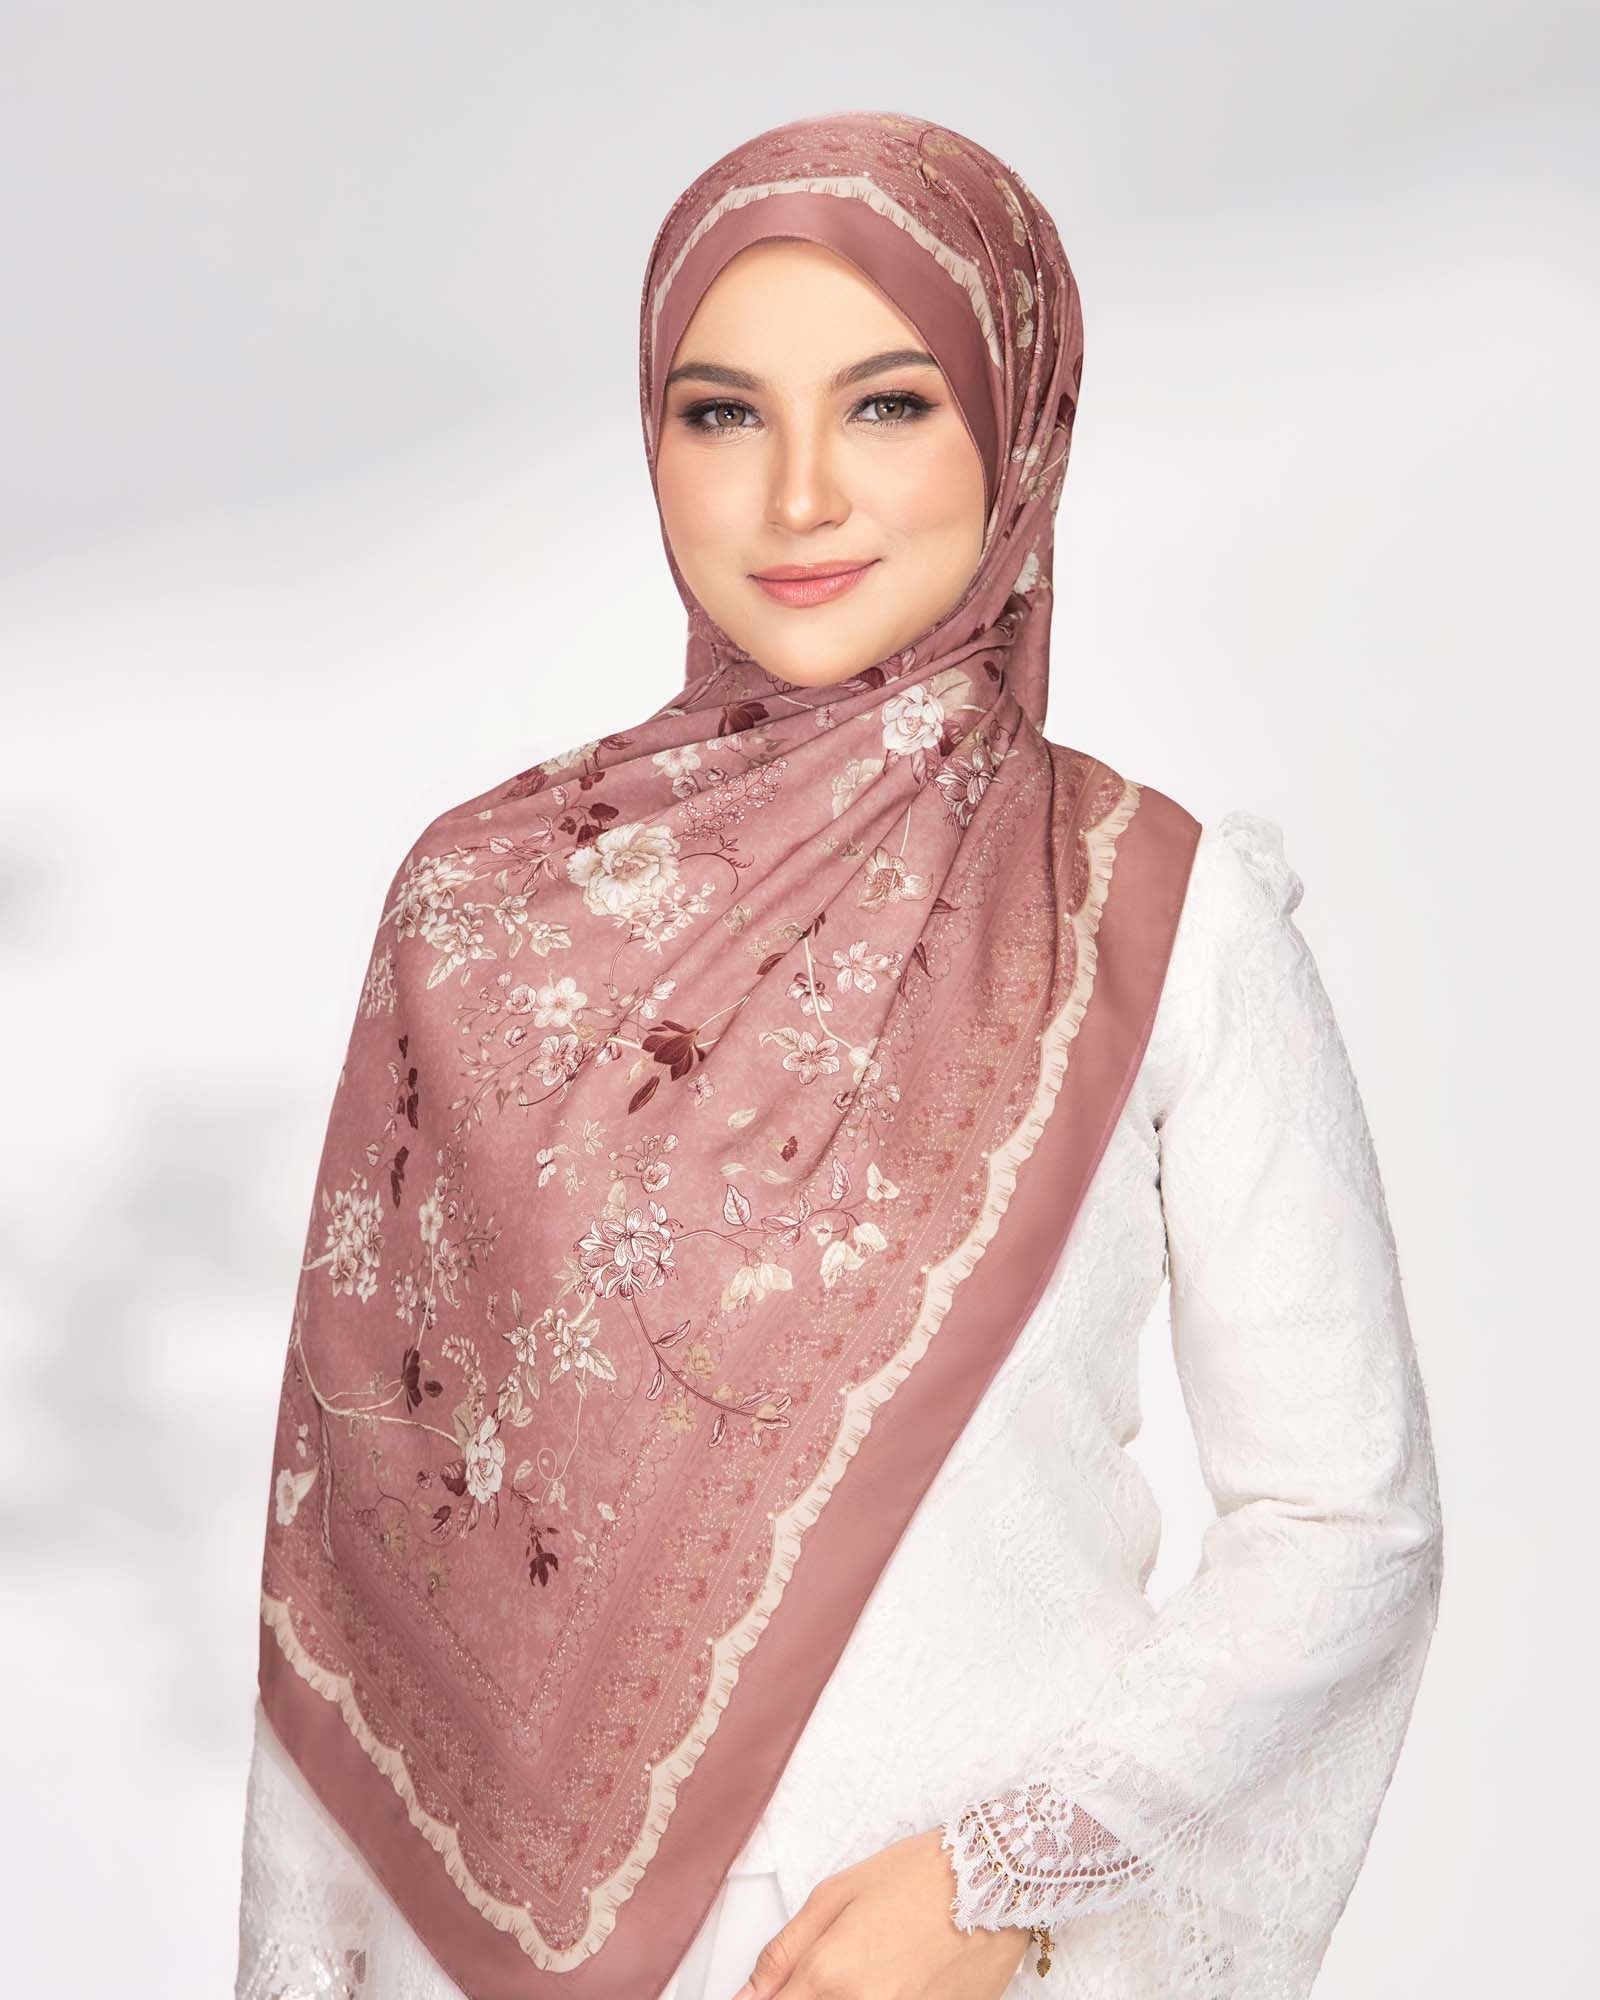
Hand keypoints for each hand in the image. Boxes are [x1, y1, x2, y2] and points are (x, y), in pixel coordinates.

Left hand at [730, 1825, 1031, 1998]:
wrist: (992, 1881)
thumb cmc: (917, 1877)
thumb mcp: (836, 1894)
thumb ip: (784, 1952)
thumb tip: (747, 1994)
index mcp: (832, 1974)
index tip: (765, 1998)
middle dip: (807, 1999)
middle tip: (835, 1972)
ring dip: (847, 1999)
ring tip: (867, 1970)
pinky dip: (881, 1999)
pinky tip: (895, 1978)